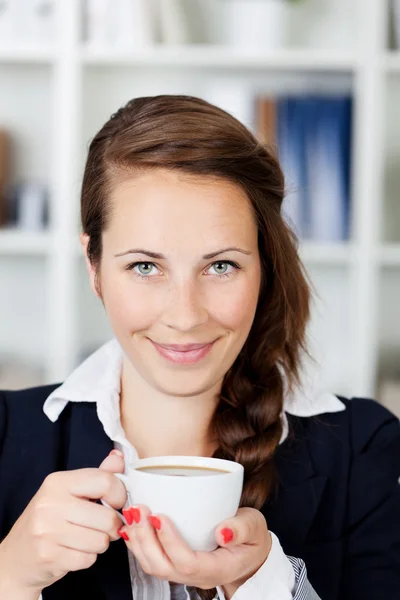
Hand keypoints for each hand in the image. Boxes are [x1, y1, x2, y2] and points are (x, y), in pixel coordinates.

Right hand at [0, 450, 126, 594]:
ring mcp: (47, 531)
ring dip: (99, 544)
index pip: (105, 481)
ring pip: (101, 541)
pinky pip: (88, 559)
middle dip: (112, 526)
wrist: (17, 556)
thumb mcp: (69, 492)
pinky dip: (87, 558)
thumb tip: (119, 457)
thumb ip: (98, 476)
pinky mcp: (49, 556)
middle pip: (107, 517)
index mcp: (58, 482)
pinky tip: (73, 551)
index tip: (116, 503)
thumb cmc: (49, 520)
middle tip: (101, 527)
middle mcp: (51, 503)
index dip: (119, 495)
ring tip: (85, 539)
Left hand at [117, 504, 271, 593]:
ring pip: (153, 566)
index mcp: (217, 569)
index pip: (187, 563)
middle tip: (139, 510)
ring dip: (138, 541)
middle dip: (146, 540)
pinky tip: (131, 525)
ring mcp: (183, 572)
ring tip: (132, 513)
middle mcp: (196, 576)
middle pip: (163, 568)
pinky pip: (151, 561)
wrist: (250, 554)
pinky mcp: (175, 563)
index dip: (170, 542)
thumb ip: (242, 528)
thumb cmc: (251, 538)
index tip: (159, 516)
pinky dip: (137, 544)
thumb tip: (222, 531)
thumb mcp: (255, 528)